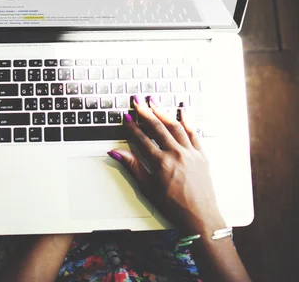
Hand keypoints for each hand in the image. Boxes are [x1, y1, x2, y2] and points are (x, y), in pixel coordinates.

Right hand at [108, 96, 225, 236]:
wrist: (200, 217)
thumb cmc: (174, 206)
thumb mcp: (148, 189)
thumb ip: (133, 167)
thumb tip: (117, 153)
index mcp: (161, 163)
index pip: (142, 139)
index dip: (132, 127)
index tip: (126, 117)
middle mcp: (176, 154)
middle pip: (157, 127)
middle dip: (145, 112)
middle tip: (137, 101)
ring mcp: (190, 152)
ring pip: (175, 126)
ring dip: (163, 112)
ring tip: (154, 102)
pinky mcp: (201, 154)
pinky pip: (194, 132)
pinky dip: (188, 120)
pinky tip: (183, 110)